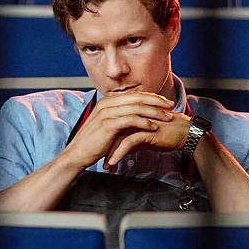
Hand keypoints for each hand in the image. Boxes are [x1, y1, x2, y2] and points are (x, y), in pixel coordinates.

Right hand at [59, 92, 174, 170]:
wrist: (78, 154)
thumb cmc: (94, 142)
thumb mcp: (108, 125)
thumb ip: (120, 117)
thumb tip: (137, 116)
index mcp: (107, 101)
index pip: (134, 95)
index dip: (151, 97)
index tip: (165, 102)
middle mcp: (107, 103)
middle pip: (137, 98)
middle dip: (157, 101)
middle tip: (171, 106)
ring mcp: (107, 113)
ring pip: (136, 108)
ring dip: (154, 112)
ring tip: (167, 117)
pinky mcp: (108, 124)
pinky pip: (130, 120)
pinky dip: (144, 122)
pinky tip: (154, 126)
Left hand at [104, 111, 190, 167]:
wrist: (185, 134)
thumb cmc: (168, 135)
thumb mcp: (146, 138)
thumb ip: (134, 141)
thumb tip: (123, 150)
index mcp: (134, 115)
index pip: (114, 127)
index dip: (107, 142)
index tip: (102, 154)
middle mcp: (134, 117)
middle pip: (113, 132)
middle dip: (106, 149)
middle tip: (101, 162)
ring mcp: (139, 122)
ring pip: (118, 138)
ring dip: (110, 153)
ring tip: (105, 165)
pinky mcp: (145, 130)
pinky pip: (127, 143)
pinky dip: (118, 153)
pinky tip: (113, 163)